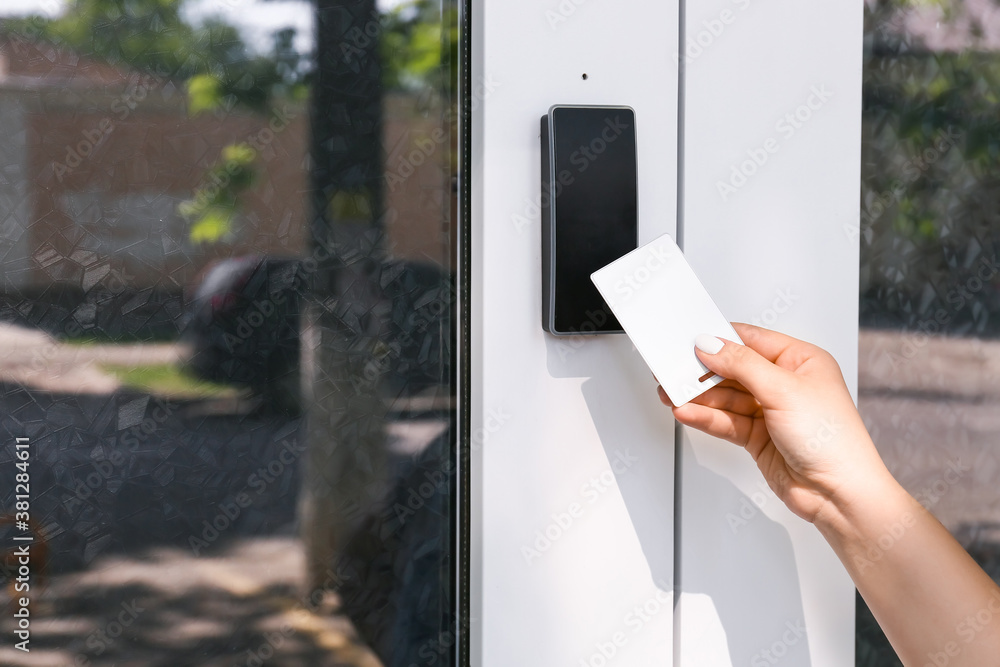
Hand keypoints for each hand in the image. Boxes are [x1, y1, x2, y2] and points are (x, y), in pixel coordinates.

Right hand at [658, 323, 890, 523]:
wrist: (839, 494)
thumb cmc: (834, 441)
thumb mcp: (783, 390)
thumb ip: (742, 365)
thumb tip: (712, 346)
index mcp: (801, 361)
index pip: (751, 341)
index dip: (721, 340)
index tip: (691, 340)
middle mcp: (786, 384)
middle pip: (734, 370)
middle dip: (703, 372)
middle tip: (674, 369)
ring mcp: (770, 412)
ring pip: (726, 398)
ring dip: (699, 397)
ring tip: (672, 394)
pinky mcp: (758, 437)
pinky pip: (726, 421)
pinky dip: (705, 417)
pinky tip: (688, 412)